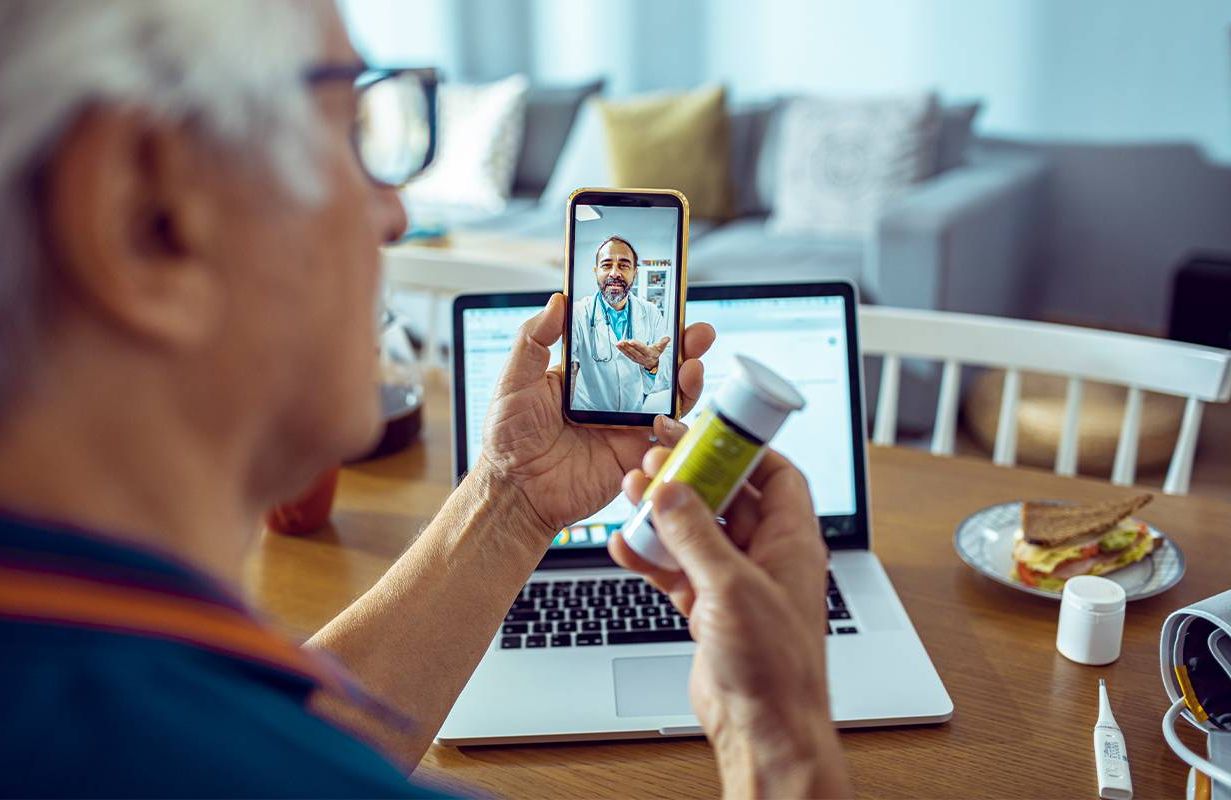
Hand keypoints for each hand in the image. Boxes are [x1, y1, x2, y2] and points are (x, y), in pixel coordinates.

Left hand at [480, 293, 714, 533]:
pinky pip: (666, 441)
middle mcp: (614, 398)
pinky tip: (668, 417)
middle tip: (697, 333)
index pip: (626, 342)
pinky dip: (676, 427)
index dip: (650, 325)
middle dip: (683, 347)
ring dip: (689, 382)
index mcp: (589, 375)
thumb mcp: (516, 379)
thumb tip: (557, 300)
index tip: (667, 306)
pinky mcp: (634, 456)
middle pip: (658, 368)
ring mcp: (627, 427)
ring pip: (671, 400)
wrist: (515, 490)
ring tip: (692, 367)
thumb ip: (534, 339)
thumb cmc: (508, 438)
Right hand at [609, 448, 850, 798]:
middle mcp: (766, 557)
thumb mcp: (732, 587)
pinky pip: (677, 569)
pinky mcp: (709, 608)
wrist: (763, 728)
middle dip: (690, 477)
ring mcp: (736, 583)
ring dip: (664, 514)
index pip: (776, 475)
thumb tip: (670, 491)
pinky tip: (624, 544)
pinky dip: (652, 556)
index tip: (706, 431)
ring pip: (697, 532)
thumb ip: (696, 535)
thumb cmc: (774, 665)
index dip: (743, 448)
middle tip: (654, 458)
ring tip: (631, 492)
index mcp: (791, 541)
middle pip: (728, 498)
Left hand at [616, 336, 669, 371]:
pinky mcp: (632, 358)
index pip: (643, 349)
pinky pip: (626, 354)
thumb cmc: (656, 354)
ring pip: (629, 353)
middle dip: (627, 347)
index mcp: (650, 354)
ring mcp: (637, 359)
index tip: (631, 341)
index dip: (637, 345)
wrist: (653, 364)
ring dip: (623, 348)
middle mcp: (643, 357)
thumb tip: (668, 338)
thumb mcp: (661, 348)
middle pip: (634, 352)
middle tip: (622, 341)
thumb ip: (663, 342)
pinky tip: (618, 345)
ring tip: (618, 343)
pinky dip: (622, 350)